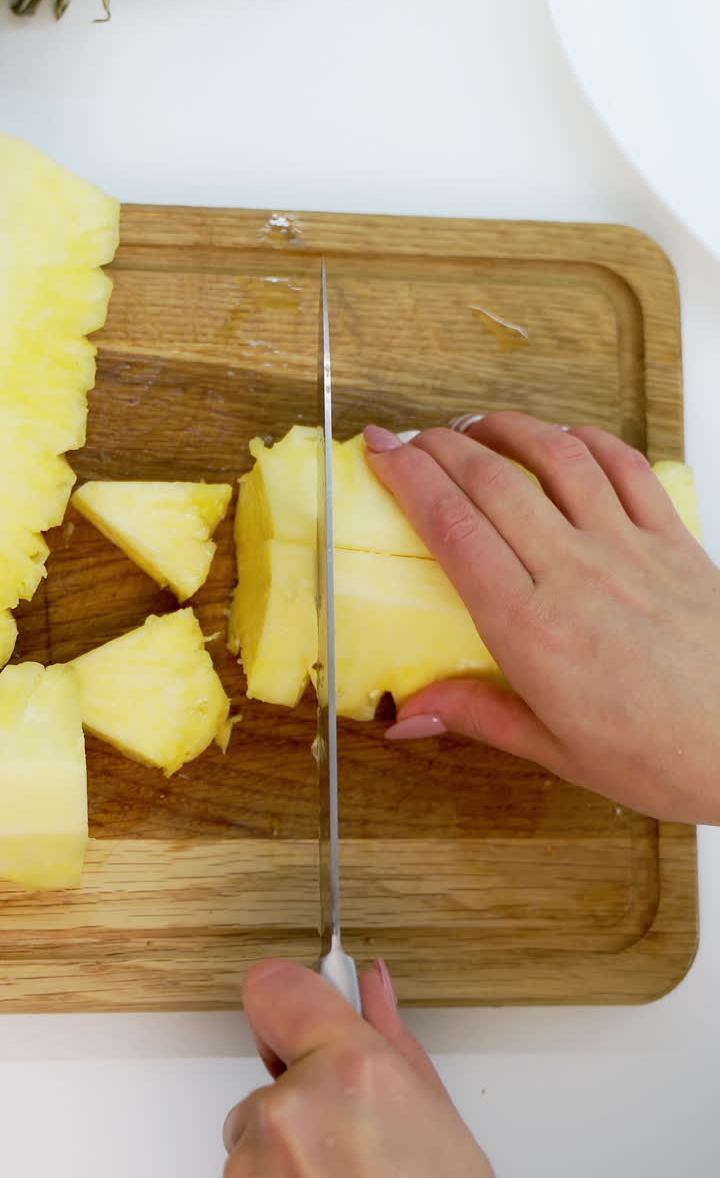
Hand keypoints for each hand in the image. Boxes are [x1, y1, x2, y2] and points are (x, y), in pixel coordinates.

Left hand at [223, 958, 492, 1176]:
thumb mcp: (436, 1117)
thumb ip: (390, 1038)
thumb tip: (371, 985)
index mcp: (348, 1069)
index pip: (272, 985)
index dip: (289, 998)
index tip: (299, 1010)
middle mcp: (292, 1109)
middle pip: (269, 1076)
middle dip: (301, 1098)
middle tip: (353, 1136)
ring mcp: (256, 1166)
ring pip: (255, 1136)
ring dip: (286, 1154)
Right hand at [366, 411, 719, 823]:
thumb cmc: (663, 757)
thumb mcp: (559, 753)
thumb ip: (479, 715)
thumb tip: (408, 716)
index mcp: (533, 630)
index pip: (453, 529)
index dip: (409, 479)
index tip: (380, 452)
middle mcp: (575, 574)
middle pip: (492, 482)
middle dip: (440, 445)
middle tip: (410, 436)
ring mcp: (628, 548)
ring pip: (557, 458)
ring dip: (508, 428)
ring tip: (475, 425)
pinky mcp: (672, 540)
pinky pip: (625, 468)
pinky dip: (588, 441)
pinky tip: (565, 439)